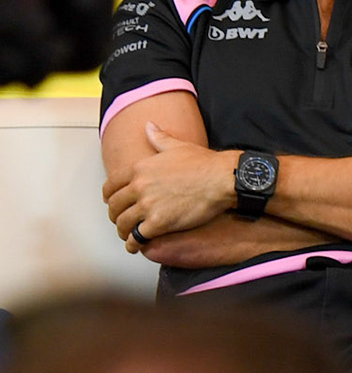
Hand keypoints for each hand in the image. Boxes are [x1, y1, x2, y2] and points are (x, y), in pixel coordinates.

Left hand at [105, 124, 238, 250]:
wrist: (222, 179)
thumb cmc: (204, 163)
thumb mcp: (178, 146)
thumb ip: (159, 138)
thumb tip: (149, 126)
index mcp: (140, 169)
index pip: (111, 186)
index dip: (108, 196)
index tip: (111, 201)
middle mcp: (139, 187)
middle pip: (114, 206)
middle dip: (115, 215)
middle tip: (120, 220)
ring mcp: (148, 206)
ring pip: (122, 223)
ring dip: (122, 231)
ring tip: (128, 235)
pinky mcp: (159, 223)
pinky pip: (136, 237)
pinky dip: (133, 244)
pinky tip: (136, 245)